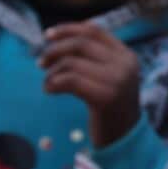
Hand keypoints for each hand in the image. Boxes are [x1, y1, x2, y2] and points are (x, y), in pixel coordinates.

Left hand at [39, 22, 139, 147]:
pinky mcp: (105, 96)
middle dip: (55, 50)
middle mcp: (124, 64)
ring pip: (72, 63)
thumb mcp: (110, 77)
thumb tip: (60, 40)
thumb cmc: (111, 108)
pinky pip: (70, 80)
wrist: (125, 139)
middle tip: (40, 63)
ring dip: (52, 72)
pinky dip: (53, 83)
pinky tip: (49, 91)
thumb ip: (95, 59)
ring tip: (47, 83)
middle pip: (81, 44)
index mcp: (126, 55)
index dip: (68, 29)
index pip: (94, 31)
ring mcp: (117, 80)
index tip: (47, 35)